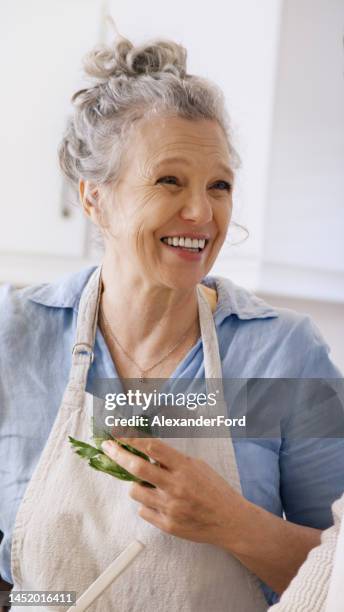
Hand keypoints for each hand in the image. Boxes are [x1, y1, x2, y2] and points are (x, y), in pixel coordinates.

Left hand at [101, 437, 246, 545]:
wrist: (229, 521)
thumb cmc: (214, 490)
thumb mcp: (197, 466)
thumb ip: (173, 460)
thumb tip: (146, 452)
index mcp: (184, 467)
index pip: (152, 448)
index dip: (132, 438)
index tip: (118, 432)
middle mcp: (175, 486)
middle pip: (137, 468)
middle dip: (118, 454)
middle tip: (107, 447)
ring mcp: (170, 507)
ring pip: (134, 492)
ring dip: (136, 485)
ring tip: (150, 486)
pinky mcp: (167, 525)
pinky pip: (143, 511)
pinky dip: (147, 504)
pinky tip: (160, 503)